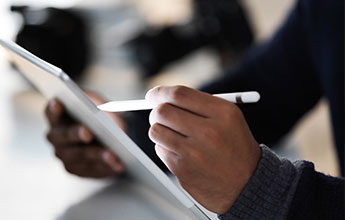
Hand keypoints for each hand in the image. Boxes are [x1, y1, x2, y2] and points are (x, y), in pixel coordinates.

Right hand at [45, 92, 124, 177]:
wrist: (113, 136)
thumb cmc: (101, 116)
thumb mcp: (97, 102)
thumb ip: (89, 98)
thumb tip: (85, 96)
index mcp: (58, 118)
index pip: (52, 112)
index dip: (53, 109)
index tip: (58, 102)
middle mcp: (56, 138)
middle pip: (64, 136)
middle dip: (76, 134)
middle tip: (87, 133)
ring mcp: (65, 156)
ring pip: (80, 156)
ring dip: (96, 155)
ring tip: (111, 154)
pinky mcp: (78, 170)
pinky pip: (92, 170)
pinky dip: (106, 167)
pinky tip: (118, 164)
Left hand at [146, 85, 260, 213]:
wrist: (247, 183)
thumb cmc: (233, 145)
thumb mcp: (229, 117)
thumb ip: (198, 103)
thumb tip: (161, 96)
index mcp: (223, 113)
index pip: (180, 94)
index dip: (160, 92)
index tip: (152, 95)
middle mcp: (209, 132)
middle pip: (163, 111)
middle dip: (156, 111)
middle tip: (159, 114)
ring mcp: (195, 153)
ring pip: (156, 131)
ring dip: (159, 130)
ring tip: (172, 134)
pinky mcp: (183, 170)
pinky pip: (160, 149)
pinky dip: (165, 147)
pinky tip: (181, 151)